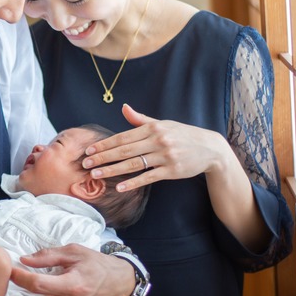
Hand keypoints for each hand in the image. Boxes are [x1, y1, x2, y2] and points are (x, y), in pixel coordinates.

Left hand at [82, 103, 232, 189]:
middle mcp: (157, 140)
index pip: (123, 136)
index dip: (105, 144)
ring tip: (96, 175)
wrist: (210, 148)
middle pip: (124, 150)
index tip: (89, 150)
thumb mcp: (163, 124)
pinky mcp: (171, 170)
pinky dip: (133, 182)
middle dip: (103, 157)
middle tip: (86, 164)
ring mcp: (165, 156)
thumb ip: (141, 119)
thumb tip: (124, 108)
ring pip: (133, 164)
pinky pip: (148, 177)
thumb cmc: (182, 135)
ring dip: (112, 170)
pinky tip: (120, 187)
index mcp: (153, 128)